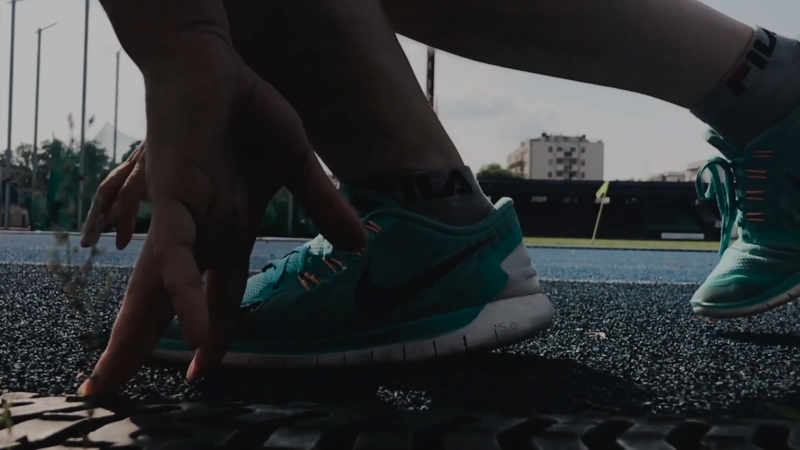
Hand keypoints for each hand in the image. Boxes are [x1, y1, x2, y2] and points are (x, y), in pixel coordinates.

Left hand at [78, 31, 365, 395]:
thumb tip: (359, 245)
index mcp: (229, 229)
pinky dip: (186, 289)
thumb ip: (323, 205)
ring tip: (112, 382)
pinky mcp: (174, 193)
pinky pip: (178, 252)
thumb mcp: (298, 164)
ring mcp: (184, 215)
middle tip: (108, 391)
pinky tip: (188, 327)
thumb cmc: (250, 111)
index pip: (219, 294)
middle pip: (167, 300)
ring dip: (136, 334)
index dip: (213, 332)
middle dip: (139, 346)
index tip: (203, 369)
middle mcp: (201, 232)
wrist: (215, 62)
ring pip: (154, 285)